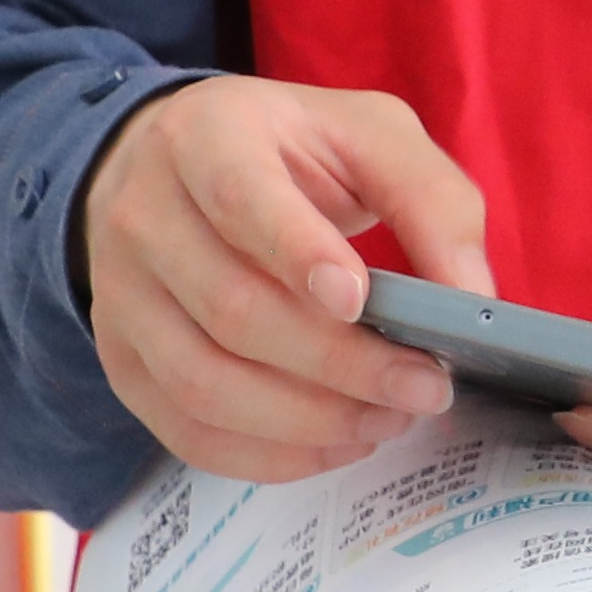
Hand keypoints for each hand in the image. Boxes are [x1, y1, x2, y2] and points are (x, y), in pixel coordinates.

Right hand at [74, 76, 489, 480]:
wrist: (176, 167)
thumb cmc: (290, 154)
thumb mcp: (371, 136)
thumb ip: (432, 199)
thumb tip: (471, 297)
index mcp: (205, 135)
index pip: (240, 199)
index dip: (298, 253)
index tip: (360, 299)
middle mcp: (143, 213)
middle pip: (233, 310)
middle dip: (340, 364)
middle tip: (422, 387)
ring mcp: (120, 293)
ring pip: (203, 382)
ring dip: (309, 421)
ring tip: (387, 420)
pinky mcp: (120, 359)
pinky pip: (186, 430)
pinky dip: (268, 456)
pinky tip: (335, 443)